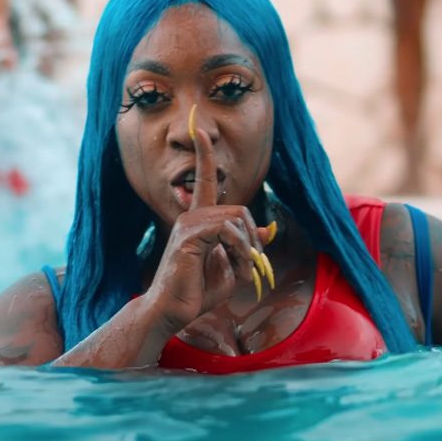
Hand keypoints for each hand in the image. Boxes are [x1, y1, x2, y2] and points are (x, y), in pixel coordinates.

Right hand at [145, 115, 272, 335]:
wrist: (172, 312)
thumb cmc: (197, 292)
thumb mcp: (231, 266)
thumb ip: (246, 245)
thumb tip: (269, 228)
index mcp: (199, 220)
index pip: (203, 178)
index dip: (203, 152)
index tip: (200, 128)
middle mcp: (191, 216)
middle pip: (240, 209)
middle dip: (254, 239)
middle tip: (253, 266)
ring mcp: (188, 224)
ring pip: (237, 220)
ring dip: (249, 250)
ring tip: (245, 273)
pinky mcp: (189, 236)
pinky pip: (228, 231)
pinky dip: (242, 252)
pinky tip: (238, 271)